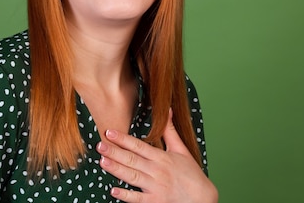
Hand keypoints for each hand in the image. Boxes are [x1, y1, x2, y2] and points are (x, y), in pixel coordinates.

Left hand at [96, 110, 217, 202]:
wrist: (203, 199)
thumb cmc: (192, 175)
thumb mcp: (181, 150)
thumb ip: (170, 131)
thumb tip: (168, 110)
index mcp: (161, 157)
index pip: (139, 146)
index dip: (123, 139)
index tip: (109, 132)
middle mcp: (157, 171)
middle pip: (132, 160)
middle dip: (115, 152)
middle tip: (100, 145)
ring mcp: (155, 187)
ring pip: (132, 177)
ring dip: (116, 169)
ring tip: (102, 161)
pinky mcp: (155, 202)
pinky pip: (138, 199)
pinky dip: (126, 196)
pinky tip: (114, 190)